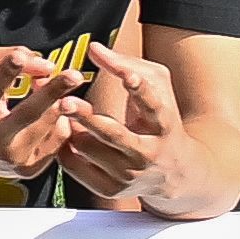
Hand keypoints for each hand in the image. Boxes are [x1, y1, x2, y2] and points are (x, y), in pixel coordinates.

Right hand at [0, 45, 81, 195]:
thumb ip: (5, 58)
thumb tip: (45, 65)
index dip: (6, 71)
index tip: (19, 57)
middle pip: (28, 112)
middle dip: (52, 92)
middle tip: (74, 75)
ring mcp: (12, 156)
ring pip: (49, 126)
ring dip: (62, 103)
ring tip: (67, 86)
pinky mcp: (27, 169)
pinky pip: (57, 142)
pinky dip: (61, 122)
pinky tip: (54, 112)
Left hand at [53, 46, 200, 213]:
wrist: (175, 173)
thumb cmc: (160, 119)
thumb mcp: (157, 88)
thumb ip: (127, 65)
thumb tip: (94, 48)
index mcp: (164, 124)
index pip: (154, 105)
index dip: (141, 89)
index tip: (129, 76)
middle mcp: (148, 152)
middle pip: (113, 135)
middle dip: (89, 118)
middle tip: (66, 102)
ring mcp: (129, 175)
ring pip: (86, 148)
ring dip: (70, 127)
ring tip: (65, 111)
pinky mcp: (111, 190)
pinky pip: (74, 166)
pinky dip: (64, 147)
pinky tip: (66, 133)